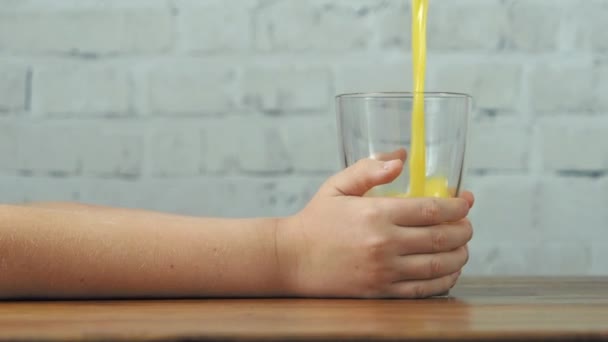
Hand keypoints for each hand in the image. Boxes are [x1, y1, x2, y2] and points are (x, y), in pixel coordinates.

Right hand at [278, 157, 473, 297]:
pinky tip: (449, 271)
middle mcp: (384, 244)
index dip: (458, 206)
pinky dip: (444, 280)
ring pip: (438, 265)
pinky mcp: (381, 291)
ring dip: (460, 255)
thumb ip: (369, 169)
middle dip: (464, 230)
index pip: (432, 210)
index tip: (466, 201)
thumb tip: (401, 158)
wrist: (292, 259)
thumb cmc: (315, 220)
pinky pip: (424, 289)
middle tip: (467, 224)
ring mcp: (384, 271)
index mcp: (376, 214)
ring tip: (463, 247)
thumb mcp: (338, 186)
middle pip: (442, 238)